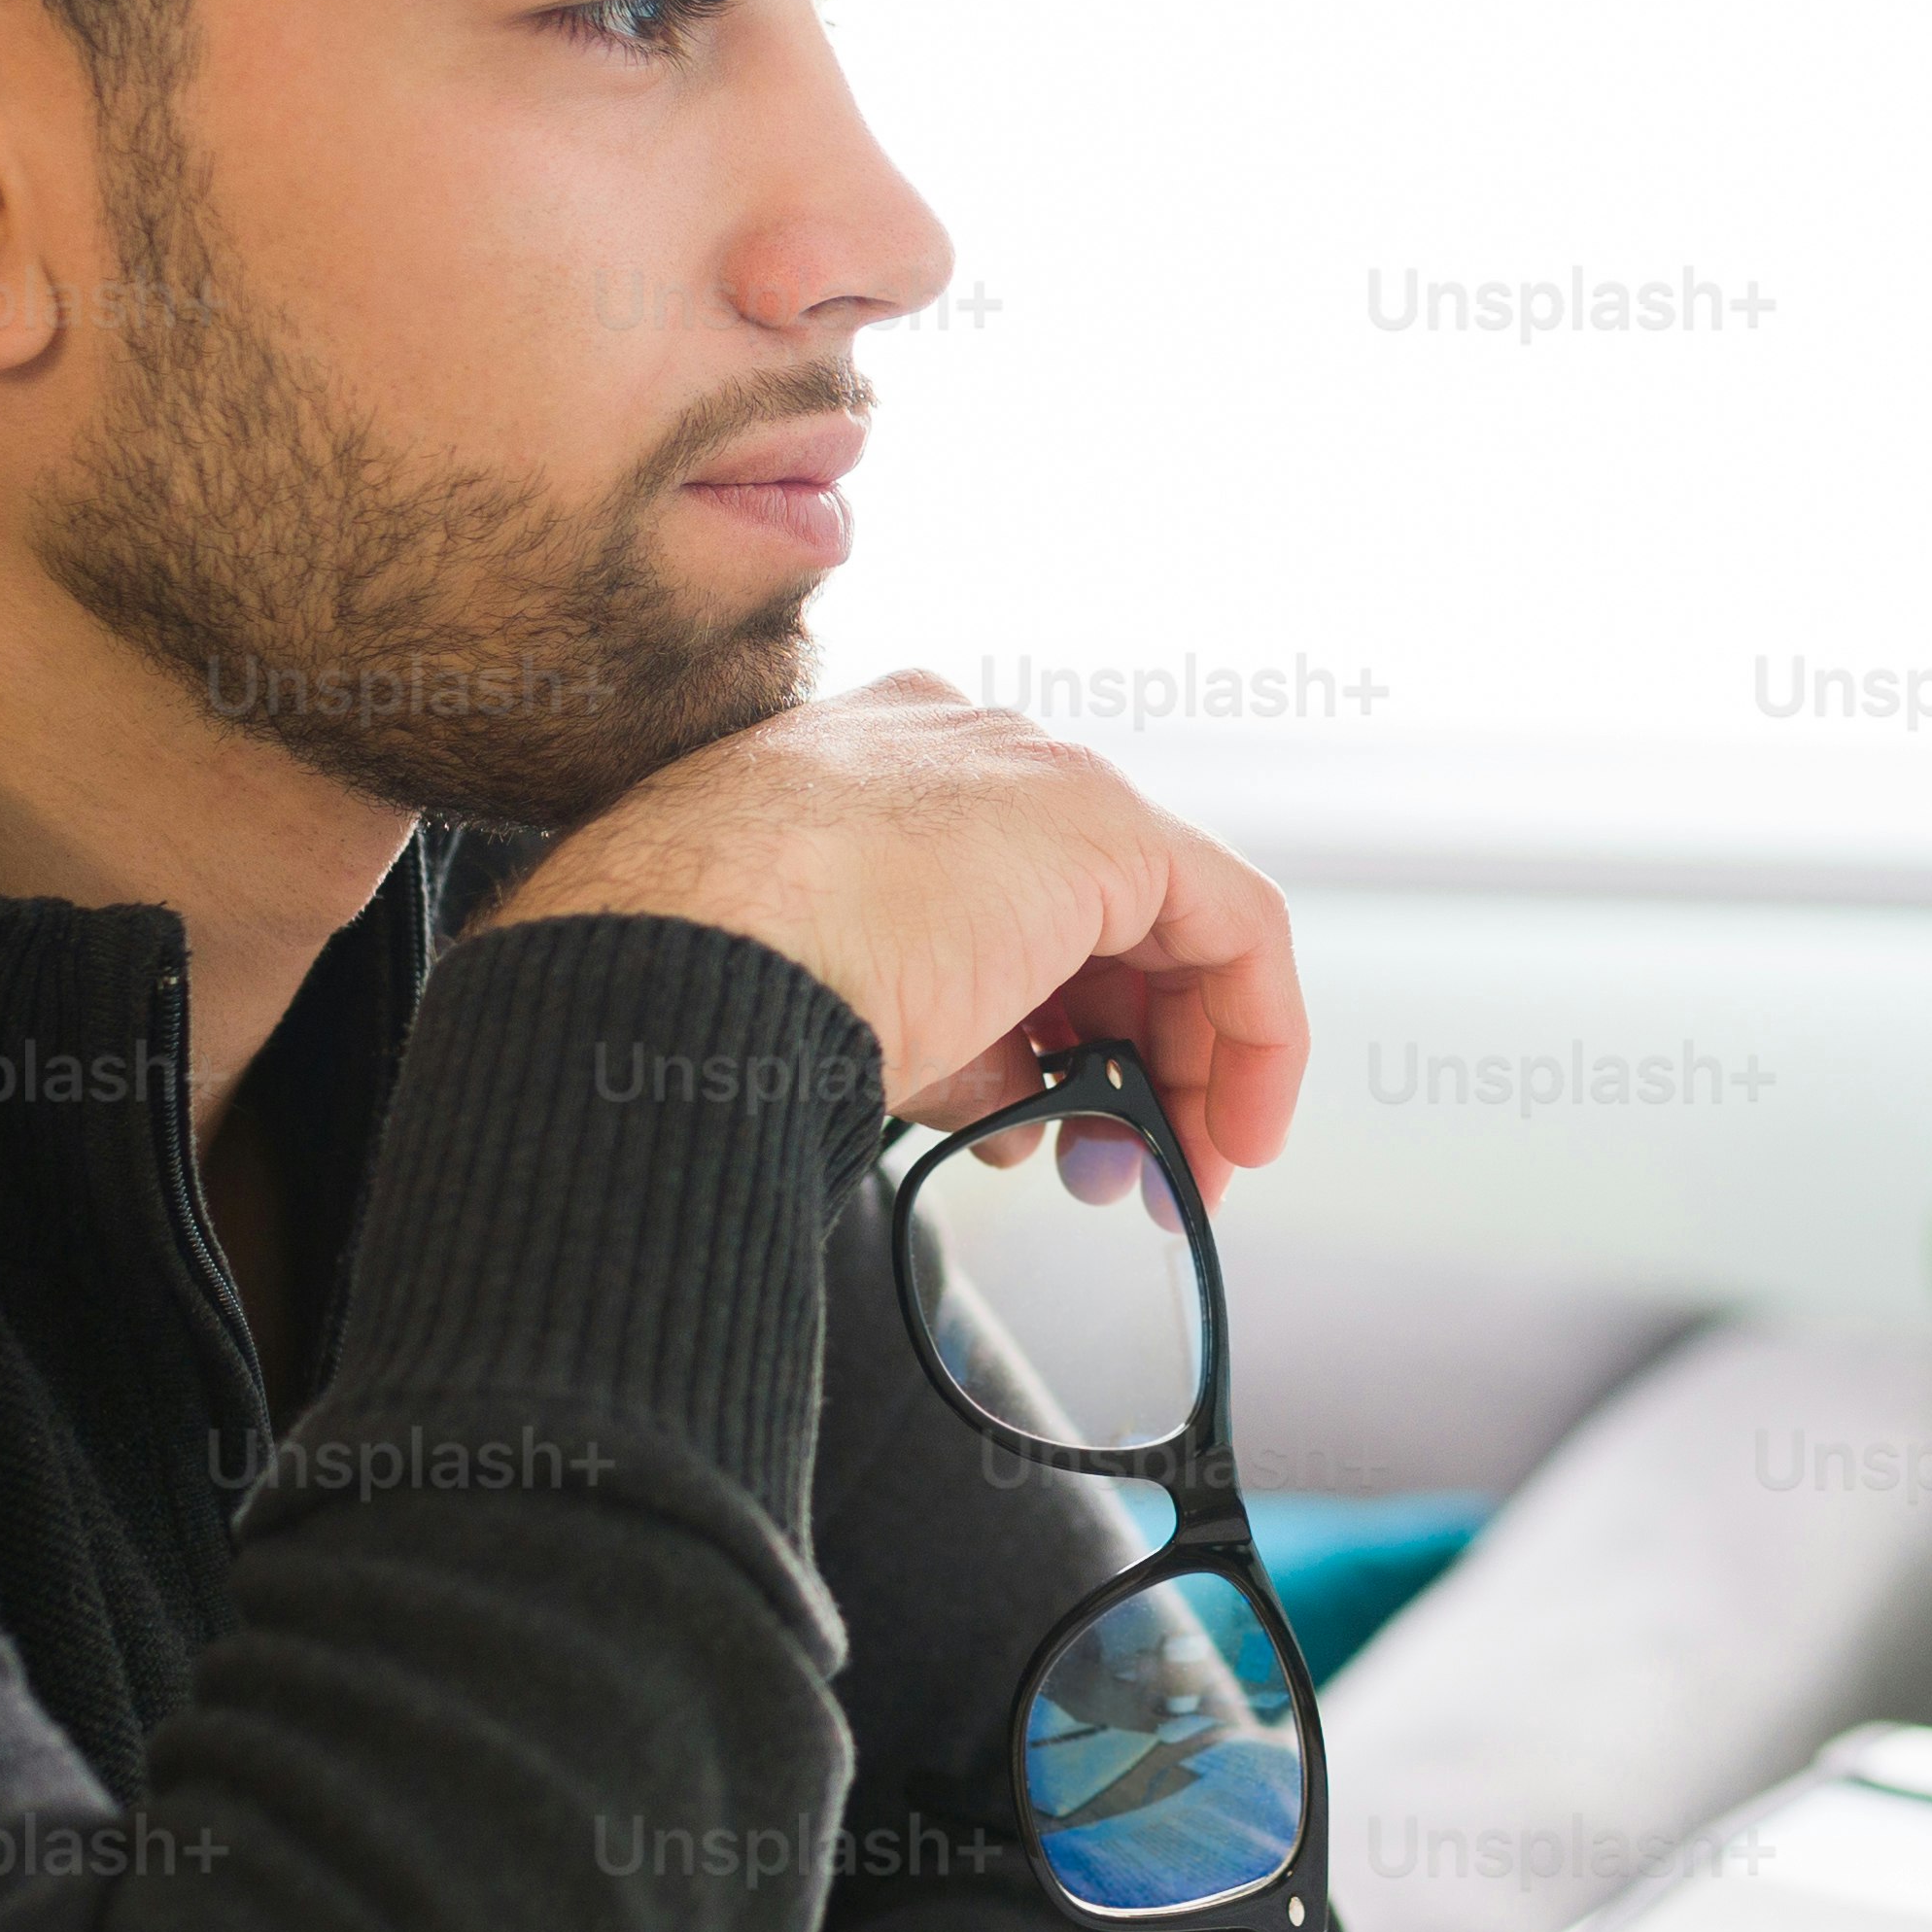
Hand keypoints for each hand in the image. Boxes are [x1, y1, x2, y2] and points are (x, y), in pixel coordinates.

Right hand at [478, 671, 1309, 1172]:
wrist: (679, 962)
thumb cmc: (705, 996)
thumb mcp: (836, 1012)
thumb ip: (947, 1039)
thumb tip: (1011, 1107)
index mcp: (865, 781)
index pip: (1008, 903)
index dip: (1058, 1029)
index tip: (1063, 1129)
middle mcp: (956, 752)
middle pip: (1101, 916)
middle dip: (1131, 1061)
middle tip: (1125, 1176)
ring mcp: (1027, 771)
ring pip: (1171, 923)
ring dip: (1184, 1067)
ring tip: (1157, 1179)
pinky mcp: (1098, 821)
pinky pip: (1233, 924)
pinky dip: (1253, 1033)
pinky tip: (1231, 1135)